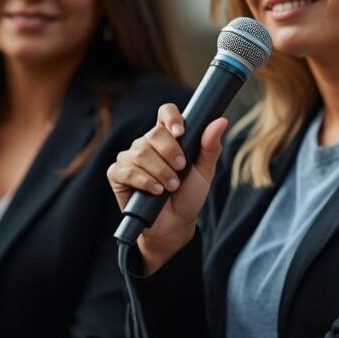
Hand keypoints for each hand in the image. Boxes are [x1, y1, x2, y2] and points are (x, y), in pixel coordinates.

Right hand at [107, 103, 228, 273]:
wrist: (175, 224)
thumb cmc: (189, 195)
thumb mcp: (204, 171)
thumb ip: (210, 146)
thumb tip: (221, 121)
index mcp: (168, 138)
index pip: (165, 113)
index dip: (171, 118)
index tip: (181, 133)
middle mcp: (147, 144)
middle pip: (154, 133)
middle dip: (170, 153)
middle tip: (180, 170)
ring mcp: (130, 158)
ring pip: (140, 152)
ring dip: (160, 171)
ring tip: (170, 187)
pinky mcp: (118, 175)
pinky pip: (125, 170)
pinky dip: (143, 180)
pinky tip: (155, 190)